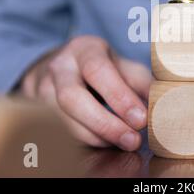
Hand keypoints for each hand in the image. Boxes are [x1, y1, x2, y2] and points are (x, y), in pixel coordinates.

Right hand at [20, 36, 151, 149]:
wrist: (60, 66)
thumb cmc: (99, 66)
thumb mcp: (120, 64)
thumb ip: (139, 81)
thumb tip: (159, 103)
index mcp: (83, 49)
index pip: (98, 71)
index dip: (119, 97)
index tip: (140, 119)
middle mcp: (58, 67)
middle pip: (72, 98)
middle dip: (105, 124)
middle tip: (132, 140)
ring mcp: (41, 89)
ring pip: (61, 120)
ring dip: (95, 137)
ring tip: (122, 143)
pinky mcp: (35, 110)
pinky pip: (56, 132)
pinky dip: (82, 141)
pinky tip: (103, 144)